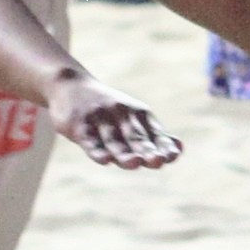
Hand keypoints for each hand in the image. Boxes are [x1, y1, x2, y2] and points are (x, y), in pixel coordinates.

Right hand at [49, 75, 182, 170]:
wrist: (70, 85)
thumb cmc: (109, 109)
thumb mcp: (132, 116)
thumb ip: (153, 135)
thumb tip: (178, 149)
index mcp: (138, 114)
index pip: (154, 133)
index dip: (163, 146)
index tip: (173, 157)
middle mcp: (121, 115)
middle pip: (136, 137)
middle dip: (147, 150)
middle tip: (158, 161)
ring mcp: (100, 120)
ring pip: (114, 140)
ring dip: (124, 152)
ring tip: (134, 163)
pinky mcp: (80, 126)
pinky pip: (90, 141)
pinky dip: (97, 150)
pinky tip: (104, 160)